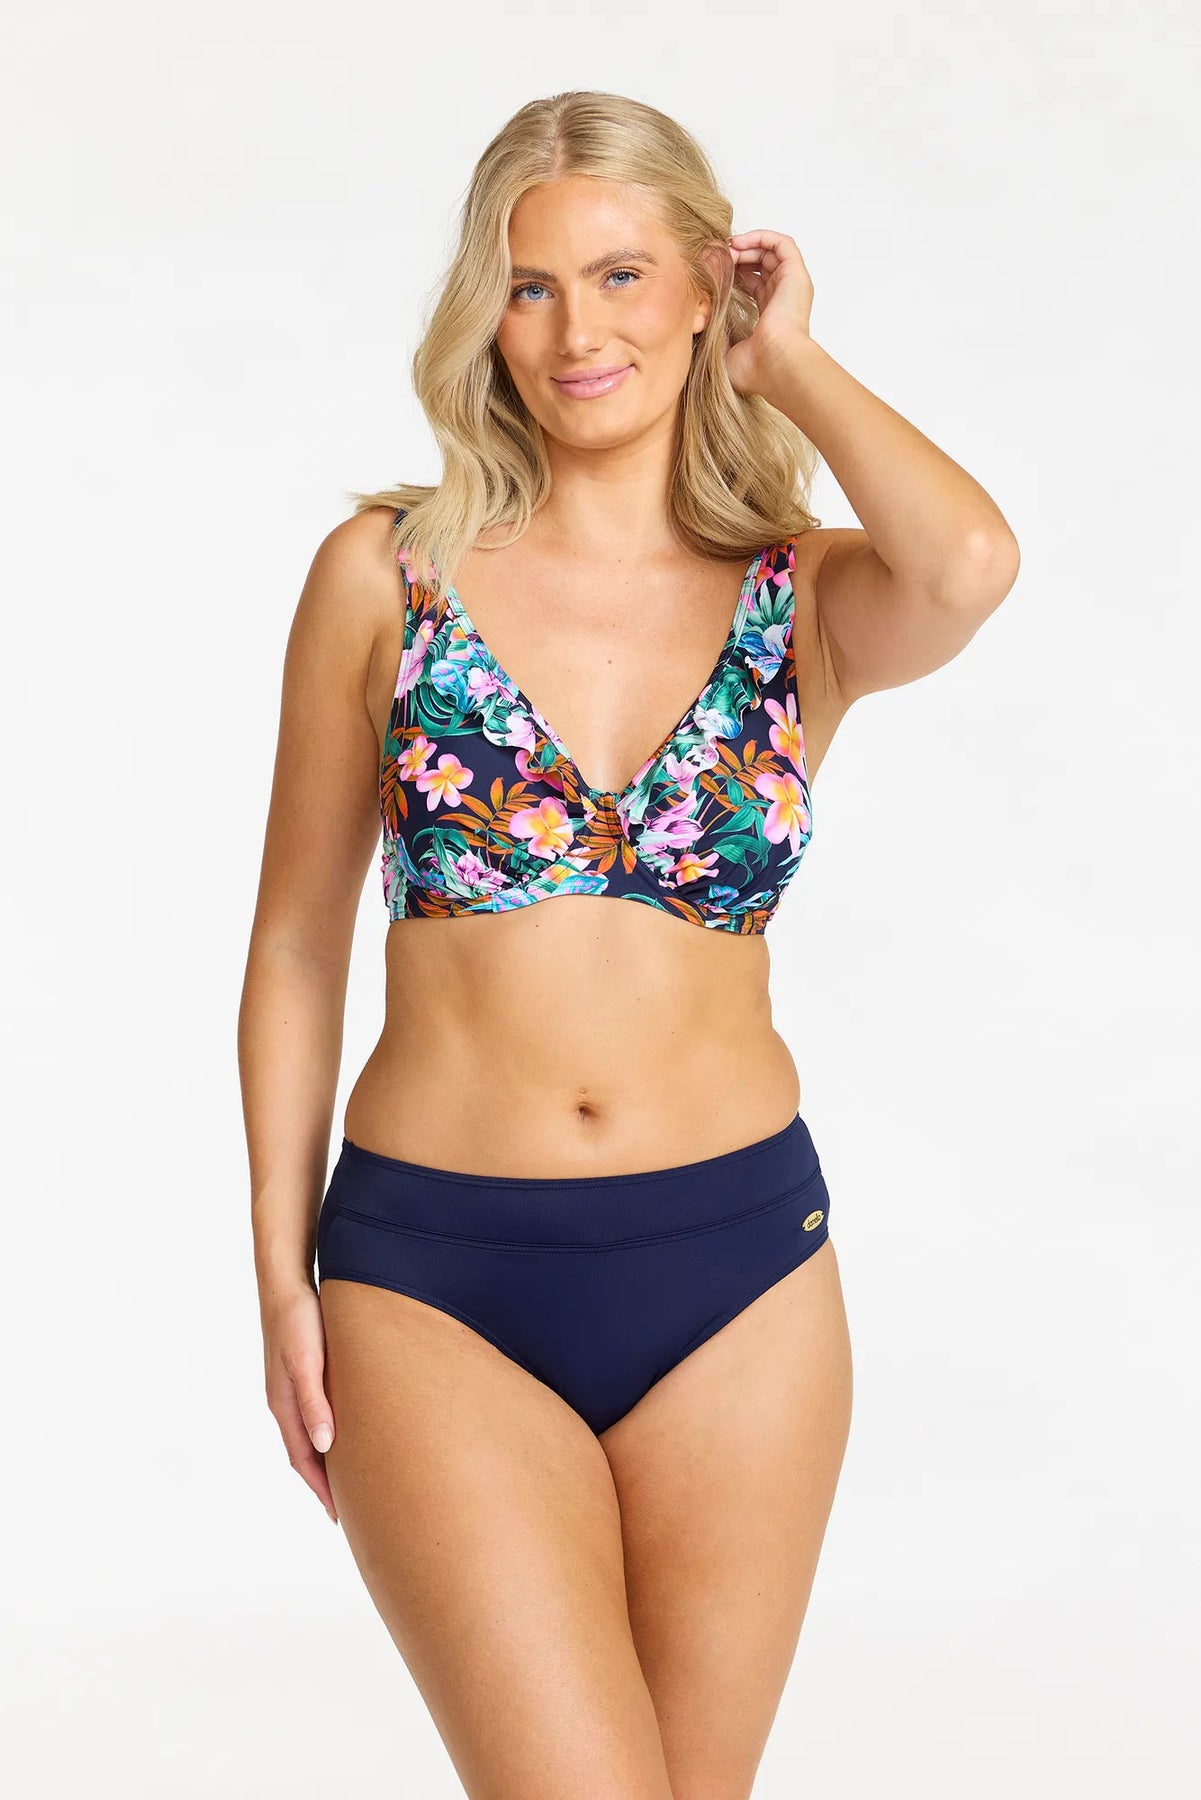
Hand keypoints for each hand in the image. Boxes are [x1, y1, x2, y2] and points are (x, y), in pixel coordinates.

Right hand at [262, 1282, 338, 1523]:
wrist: (285, 1280)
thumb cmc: (298, 1318)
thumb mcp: (307, 1361)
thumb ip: (314, 1402)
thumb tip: (326, 1446)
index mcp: (284, 1405)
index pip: (304, 1460)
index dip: (322, 1489)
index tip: (340, 1515)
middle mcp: (285, 1401)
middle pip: (305, 1453)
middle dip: (324, 1482)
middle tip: (350, 1508)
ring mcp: (291, 1386)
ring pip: (310, 1433)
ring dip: (326, 1459)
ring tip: (349, 1478)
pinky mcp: (302, 1371)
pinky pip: (314, 1413)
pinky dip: (327, 1432)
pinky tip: (344, 1430)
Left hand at [723, 229, 814, 397]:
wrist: (776, 363)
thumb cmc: (757, 368)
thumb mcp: (727, 355)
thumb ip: (716, 340)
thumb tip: (702, 330)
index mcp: (771, 315)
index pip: (754, 285)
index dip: (734, 274)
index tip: (714, 272)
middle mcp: (783, 298)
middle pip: (761, 265)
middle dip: (738, 256)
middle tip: (717, 258)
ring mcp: (792, 285)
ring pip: (771, 251)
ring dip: (747, 245)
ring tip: (726, 249)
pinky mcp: (796, 274)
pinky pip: (782, 243)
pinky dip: (761, 237)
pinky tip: (740, 243)